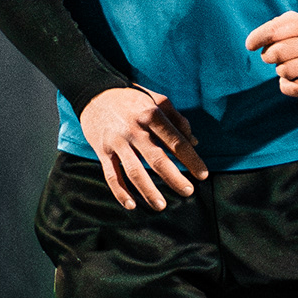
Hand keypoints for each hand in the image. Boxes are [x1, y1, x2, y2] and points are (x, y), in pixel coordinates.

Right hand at [79, 86, 209, 211]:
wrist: (94, 91)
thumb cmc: (131, 98)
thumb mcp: (156, 100)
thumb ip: (177, 119)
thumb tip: (194, 141)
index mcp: (151, 115)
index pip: (176, 141)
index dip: (191, 159)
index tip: (203, 175)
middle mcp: (135, 129)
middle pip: (157, 159)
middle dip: (174, 178)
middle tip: (188, 192)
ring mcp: (117, 141)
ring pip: (134, 171)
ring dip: (148, 191)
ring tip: (162, 205)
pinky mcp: (102, 151)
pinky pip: (111, 175)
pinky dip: (120, 192)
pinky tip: (132, 205)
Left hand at [246, 12, 297, 97]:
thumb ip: (279, 24)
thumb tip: (255, 40)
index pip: (275, 30)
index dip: (257, 38)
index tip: (250, 45)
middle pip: (277, 53)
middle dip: (270, 58)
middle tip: (275, 59)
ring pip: (285, 71)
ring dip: (281, 73)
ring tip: (287, 69)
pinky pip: (297, 88)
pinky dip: (286, 87)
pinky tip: (288, 83)